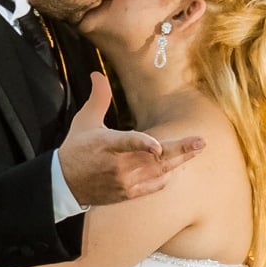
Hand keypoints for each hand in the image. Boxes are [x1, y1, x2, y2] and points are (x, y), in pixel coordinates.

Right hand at [58, 73, 204, 205]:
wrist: (65, 184)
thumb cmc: (76, 149)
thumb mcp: (84, 121)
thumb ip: (98, 97)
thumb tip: (97, 74)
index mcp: (106, 145)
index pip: (127, 144)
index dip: (142, 144)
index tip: (157, 146)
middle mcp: (118, 166)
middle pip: (154, 159)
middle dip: (179, 150)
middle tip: (200, 142)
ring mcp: (124, 182)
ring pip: (158, 172)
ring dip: (179, 160)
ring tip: (197, 149)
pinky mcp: (128, 193)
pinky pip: (154, 185)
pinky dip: (166, 176)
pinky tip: (177, 166)